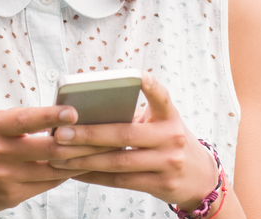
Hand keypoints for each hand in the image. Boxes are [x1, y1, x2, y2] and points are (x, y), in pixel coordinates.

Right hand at [0, 105, 112, 218]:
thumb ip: (20, 122)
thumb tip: (62, 118)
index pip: (26, 119)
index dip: (51, 116)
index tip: (74, 111)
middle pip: (47, 148)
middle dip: (79, 142)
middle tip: (106, 135)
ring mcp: (5, 176)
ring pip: (52, 169)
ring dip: (78, 160)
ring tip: (102, 151)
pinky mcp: (12, 195)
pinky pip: (46, 184)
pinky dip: (63, 174)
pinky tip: (79, 167)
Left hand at [48, 72, 219, 210]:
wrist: (200, 178)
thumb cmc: (168, 142)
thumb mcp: (162, 124)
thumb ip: (135, 117)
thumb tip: (86, 115)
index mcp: (169, 116)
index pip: (162, 96)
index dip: (150, 86)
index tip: (137, 75)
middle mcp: (171, 138)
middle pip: (125, 134)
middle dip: (90, 134)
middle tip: (62, 133)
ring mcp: (168, 163)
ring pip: (119, 161)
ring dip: (85, 159)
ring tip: (60, 156)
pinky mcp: (161, 185)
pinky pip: (121, 181)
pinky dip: (95, 176)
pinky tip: (76, 172)